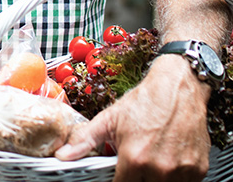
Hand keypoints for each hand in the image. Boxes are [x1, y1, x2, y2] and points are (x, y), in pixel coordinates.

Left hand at [56, 56, 211, 180]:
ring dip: (156, 178)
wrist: (178, 87)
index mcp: (134, 159)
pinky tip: (167, 158)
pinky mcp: (198, 170)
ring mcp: (181, 172)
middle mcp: (159, 169)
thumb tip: (62, 156)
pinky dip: (174, 177)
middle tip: (136, 162)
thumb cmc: (146, 101)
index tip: (118, 176)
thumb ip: (85, 141)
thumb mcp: (109, 118)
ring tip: (152, 159)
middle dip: (137, 178)